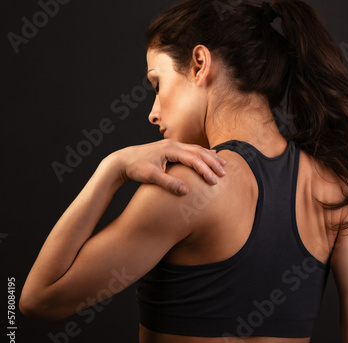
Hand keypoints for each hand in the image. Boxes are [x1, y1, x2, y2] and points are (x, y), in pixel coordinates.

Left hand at [109, 139, 226, 194]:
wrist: (122, 160)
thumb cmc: (135, 168)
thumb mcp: (151, 177)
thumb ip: (169, 183)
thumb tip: (186, 191)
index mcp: (170, 149)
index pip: (193, 159)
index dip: (205, 170)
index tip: (214, 181)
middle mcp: (173, 144)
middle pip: (198, 152)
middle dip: (212, 162)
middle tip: (224, 173)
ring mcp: (172, 145)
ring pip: (196, 149)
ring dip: (210, 157)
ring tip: (223, 164)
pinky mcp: (171, 149)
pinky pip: (191, 150)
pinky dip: (202, 154)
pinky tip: (210, 157)